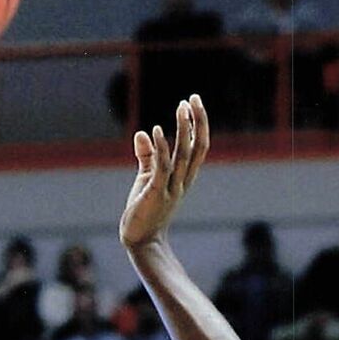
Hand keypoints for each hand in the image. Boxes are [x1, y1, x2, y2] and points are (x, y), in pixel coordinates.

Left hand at [119, 94, 209, 250]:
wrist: (140, 241)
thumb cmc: (144, 210)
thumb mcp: (147, 178)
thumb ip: (147, 155)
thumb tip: (142, 132)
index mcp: (183, 177)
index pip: (198, 147)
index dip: (198, 124)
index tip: (193, 102)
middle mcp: (182, 181)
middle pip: (197, 147)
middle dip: (197, 122)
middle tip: (193, 98)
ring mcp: (171, 188)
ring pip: (183, 155)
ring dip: (184, 130)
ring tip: (182, 107)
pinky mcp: (155, 193)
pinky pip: (162, 168)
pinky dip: (162, 148)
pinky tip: (157, 130)